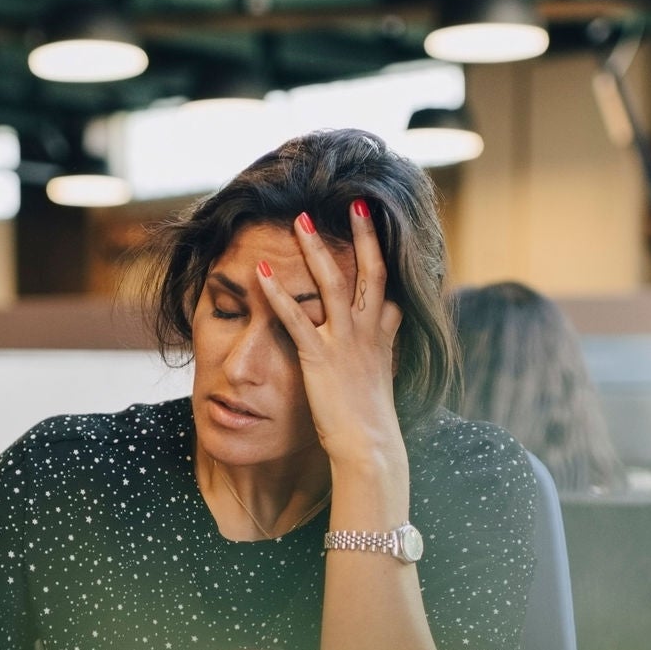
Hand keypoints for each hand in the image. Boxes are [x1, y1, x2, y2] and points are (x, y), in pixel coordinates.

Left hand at [256, 201, 405, 471]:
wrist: (371, 447)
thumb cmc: (371, 420)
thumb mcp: (381, 377)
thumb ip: (380, 350)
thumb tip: (385, 335)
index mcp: (383, 336)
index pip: (389, 286)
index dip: (385, 253)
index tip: (378, 225)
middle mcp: (369, 332)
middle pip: (371, 271)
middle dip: (364, 235)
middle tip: (356, 202)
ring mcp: (346, 342)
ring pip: (334, 283)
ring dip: (316, 249)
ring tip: (300, 220)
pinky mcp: (320, 358)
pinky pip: (296, 318)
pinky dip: (277, 293)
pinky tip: (261, 272)